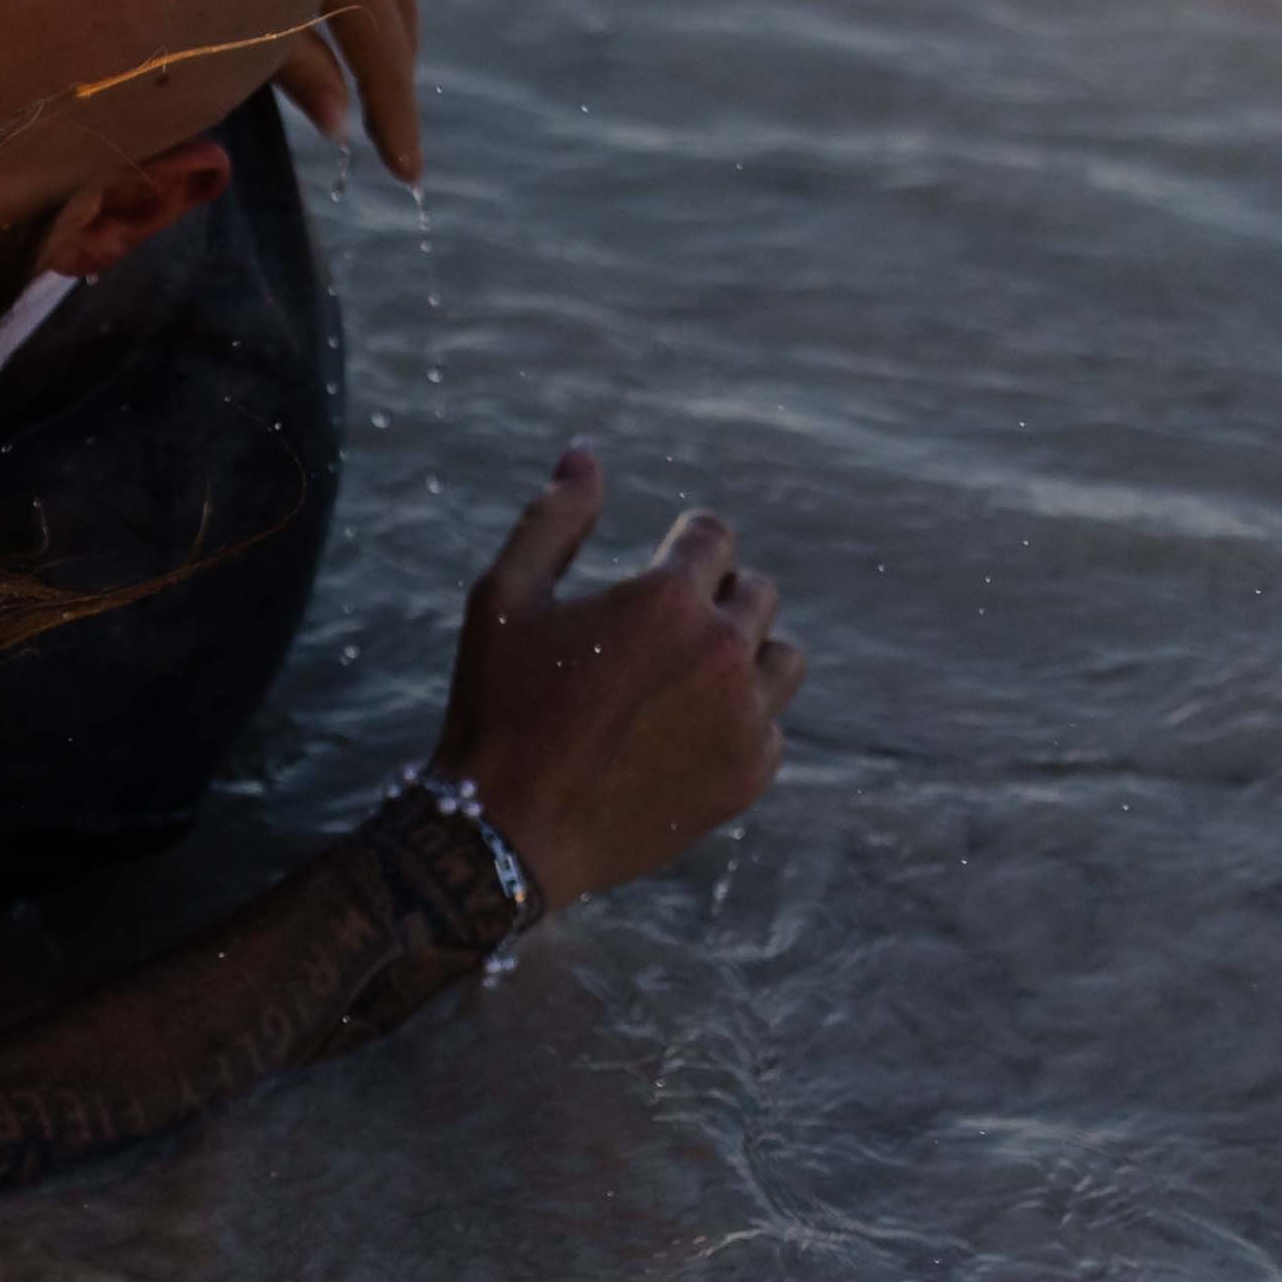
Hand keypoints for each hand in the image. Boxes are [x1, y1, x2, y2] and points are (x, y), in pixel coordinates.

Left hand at [271, 0, 424, 184]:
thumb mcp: (229, 10)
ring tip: (370, 77)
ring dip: (387, 28)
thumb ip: (293, 67)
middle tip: (384, 135)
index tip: (407, 176)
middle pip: (400, 18)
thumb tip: (341, 126)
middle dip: (392, 81)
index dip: (395, 123)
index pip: (384, 61)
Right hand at [430, 442, 802, 906]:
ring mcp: (745, 719)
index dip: (680, 545)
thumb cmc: (497, 705)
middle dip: (713, 597)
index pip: (714, 535)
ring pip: (784, 657)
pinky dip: (739, 720)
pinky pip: (772, 725)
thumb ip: (554, 518)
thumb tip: (584, 451)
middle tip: (656, 632)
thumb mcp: (502, 597)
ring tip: (684, 678)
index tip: (653, 568)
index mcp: (666, 599)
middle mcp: (721, 652)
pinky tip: (680, 733)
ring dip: (744, 654)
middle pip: (757, 591)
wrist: (509, 830)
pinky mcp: (750, 775)